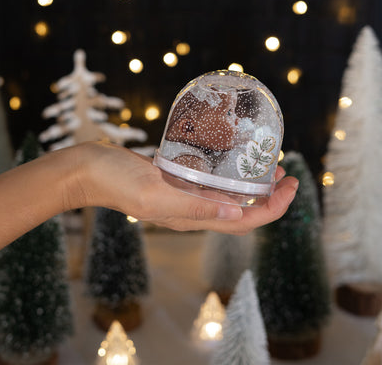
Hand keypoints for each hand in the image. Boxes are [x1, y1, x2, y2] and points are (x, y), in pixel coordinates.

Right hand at [74, 142, 298, 234]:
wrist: (91, 170)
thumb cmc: (117, 181)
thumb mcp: (155, 193)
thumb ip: (193, 206)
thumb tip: (236, 214)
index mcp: (189, 218)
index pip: (243, 222)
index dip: (272, 208)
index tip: (291, 187)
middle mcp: (191, 211)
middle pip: (241, 212)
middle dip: (270, 198)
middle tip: (286, 174)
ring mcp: (184, 197)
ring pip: (228, 198)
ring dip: (252, 186)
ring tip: (268, 166)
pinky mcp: (176, 181)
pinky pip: (211, 183)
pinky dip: (229, 175)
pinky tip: (233, 160)